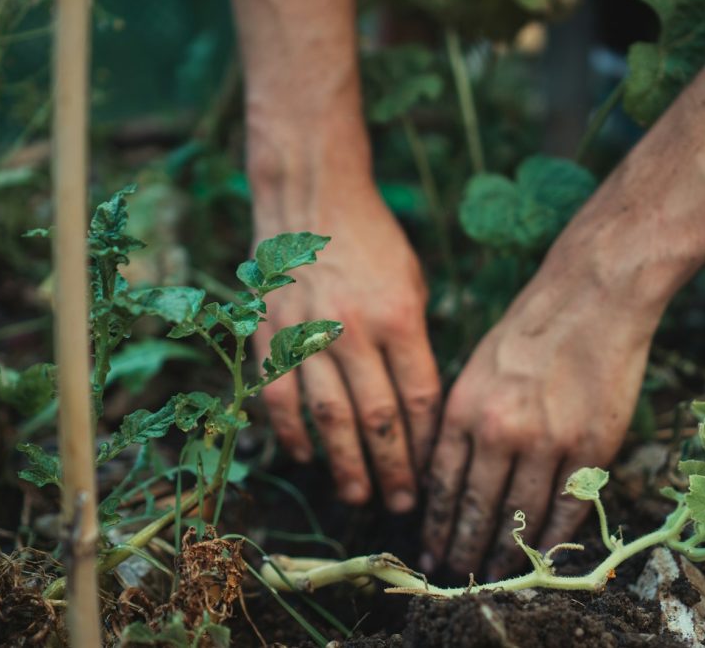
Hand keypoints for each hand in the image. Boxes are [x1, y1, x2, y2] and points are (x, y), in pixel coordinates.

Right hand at [253, 182, 440, 512]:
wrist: (312, 198)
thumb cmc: (373, 241)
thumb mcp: (412, 282)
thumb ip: (415, 341)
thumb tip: (418, 404)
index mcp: (399, 317)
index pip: (419, 398)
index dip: (426, 443)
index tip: (433, 473)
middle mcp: (354, 330)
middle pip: (377, 418)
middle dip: (393, 469)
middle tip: (401, 506)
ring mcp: (307, 333)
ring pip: (328, 417)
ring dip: (344, 464)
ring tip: (358, 496)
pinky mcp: (271, 333)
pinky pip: (280, 396)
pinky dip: (292, 432)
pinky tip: (306, 457)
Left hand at [421, 254, 658, 578]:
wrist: (591, 297)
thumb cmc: (529, 328)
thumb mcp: (475, 367)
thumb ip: (461, 420)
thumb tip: (446, 474)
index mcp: (463, 408)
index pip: (442, 484)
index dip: (436, 524)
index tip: (431, 550)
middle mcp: (499, 430)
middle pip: (476, 508)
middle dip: (463, 548)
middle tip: (456, 575)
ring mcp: (547, 442)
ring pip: (520, 516)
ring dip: (505, 551)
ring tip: (494, 573)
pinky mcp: (590, 447)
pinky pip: (567, 508)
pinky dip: (552, 538)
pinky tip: (541, 556)